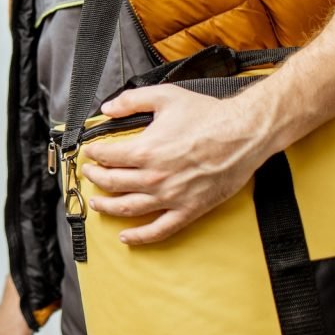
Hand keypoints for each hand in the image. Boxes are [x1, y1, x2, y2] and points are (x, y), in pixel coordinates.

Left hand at [82, 84, 270, 244]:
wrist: (244, 133)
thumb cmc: (208, 115)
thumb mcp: (165, 97)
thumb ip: (131, 100)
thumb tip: (107, 108)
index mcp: (146, 150)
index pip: (107, 156)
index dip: (94, 154)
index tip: (90, 153)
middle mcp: (154, 177)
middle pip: (111, 182)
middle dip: (95, 177)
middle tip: (89, 173)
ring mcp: (171, 196)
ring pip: (127, 207)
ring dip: (107, 206)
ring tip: (97, 202)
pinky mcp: (189, 210)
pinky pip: (159, 230)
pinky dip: (139, 236)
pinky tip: (125, 237)